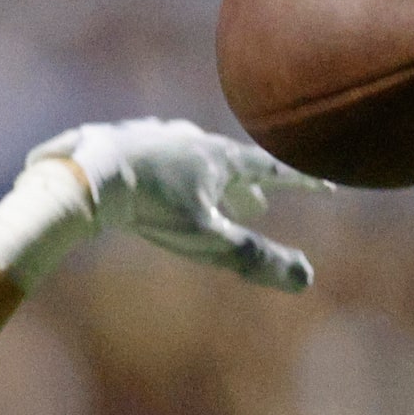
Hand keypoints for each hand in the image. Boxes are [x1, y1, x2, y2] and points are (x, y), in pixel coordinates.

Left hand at [31, 118, 328, 292]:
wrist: (88, 175)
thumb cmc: (150, 207)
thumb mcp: (207, 239)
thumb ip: (254, 257)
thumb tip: (305, 278)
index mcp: (220, 159)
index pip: (272, 171)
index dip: (299, 182)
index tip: (325, 188)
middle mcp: (193, 140)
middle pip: (229, 164)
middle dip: (245, 186)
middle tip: (256, 205)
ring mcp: (156, 135)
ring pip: (191, 155)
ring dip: (204, 174)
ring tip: (203, 188)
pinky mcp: (122, 137)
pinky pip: (151, 149)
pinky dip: (163, 164)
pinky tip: (150, 168)